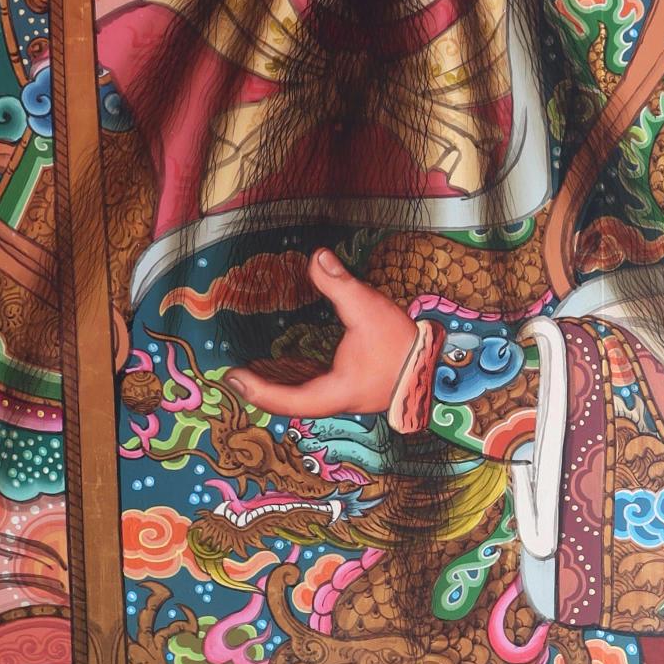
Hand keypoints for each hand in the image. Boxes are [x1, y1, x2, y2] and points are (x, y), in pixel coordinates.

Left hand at [234, 249, 416, 418]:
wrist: (431, 367)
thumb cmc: (404, 346)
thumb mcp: (369, 309)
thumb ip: (340, 285)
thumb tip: (317, 257)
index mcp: (335, 392)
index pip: (287, 399)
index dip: (257, 390)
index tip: (232, 376)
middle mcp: (335, 402)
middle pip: (288, 405)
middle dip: (259, 392)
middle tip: (233, 376)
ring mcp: (342, 399)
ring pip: (299, 400)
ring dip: (274, 388)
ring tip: (249, 371)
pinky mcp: (348, 391)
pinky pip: (312, 391)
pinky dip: (292, 382)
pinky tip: (280, 367)